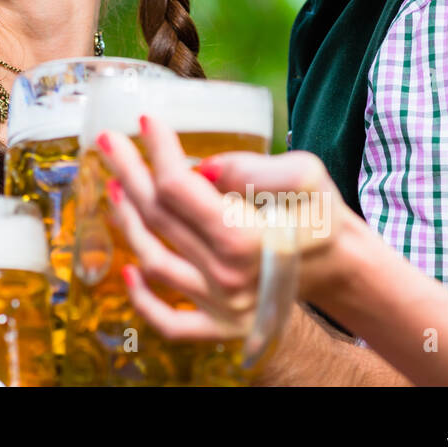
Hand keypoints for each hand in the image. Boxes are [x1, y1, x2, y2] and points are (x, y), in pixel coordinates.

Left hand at [95, 115, 347, 341]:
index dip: (158, 151)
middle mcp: (228, 277)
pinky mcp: (222, 326)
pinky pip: (171, 323)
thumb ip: (249, 167)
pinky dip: (143, 301)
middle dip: (128, 173)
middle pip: (158, 218)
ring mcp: (222, 306)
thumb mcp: (304, 175)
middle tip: (107, 142)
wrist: (340, 264)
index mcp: (247, 238)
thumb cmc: (321, 214)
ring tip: (114, 186)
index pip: (178, 187)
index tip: (147, 121)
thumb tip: (199, 168)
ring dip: (128, 221)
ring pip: (154, 260)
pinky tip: (127, 270)